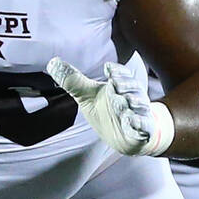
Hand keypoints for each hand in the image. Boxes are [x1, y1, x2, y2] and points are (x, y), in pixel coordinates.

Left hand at [46, 57, 171, 155]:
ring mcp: (139, 113)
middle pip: (131, 87)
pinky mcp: (144, 129)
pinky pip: (145, 125)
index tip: (107, 68)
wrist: (126, 136)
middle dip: (124, 84)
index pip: (121, 74)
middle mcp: (132, 97)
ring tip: (126, 101)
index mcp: (120, 86)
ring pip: (140, 104)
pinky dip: (140, 122)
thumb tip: (52, 62)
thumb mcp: (88, 96)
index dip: (116, 71)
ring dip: (134, 102)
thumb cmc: (108, 111)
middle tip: (114, 84)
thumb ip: (73, 81)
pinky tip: (132, 121)